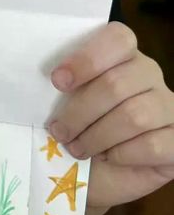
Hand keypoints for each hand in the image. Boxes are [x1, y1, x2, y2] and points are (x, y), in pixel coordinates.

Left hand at [47, 22, 173, 214]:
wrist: (95, 175)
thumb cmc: (77, 131)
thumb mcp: (64, 103)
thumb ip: (65, 86)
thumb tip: (52, 81)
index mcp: (123, 56)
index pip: (118, 38)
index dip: (86, 59)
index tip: (57, 82)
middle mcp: (150, 75)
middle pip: (117, 84)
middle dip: (80, 111)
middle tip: (59, 131)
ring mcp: (169, 107)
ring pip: (135, 116)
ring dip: (97, 136)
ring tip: (77, 148)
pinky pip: (152, 145)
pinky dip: (122, 154)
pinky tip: (110, 158)